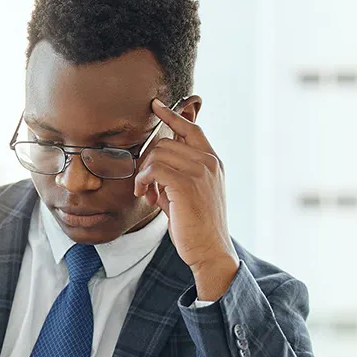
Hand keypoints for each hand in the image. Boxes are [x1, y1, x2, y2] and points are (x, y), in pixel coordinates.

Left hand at [135, 98, 238, 300]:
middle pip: (166, 141)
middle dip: (147, 159)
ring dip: (144, 172)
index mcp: (212, 161)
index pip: (192, 128)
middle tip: (144, 182)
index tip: (155, 106)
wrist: (210, 250)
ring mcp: (200, 171)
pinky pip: (154, 169)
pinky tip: (144, 194)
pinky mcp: (186, 184)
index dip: (172, 115)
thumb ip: (174, 178)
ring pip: (158, 153)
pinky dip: (143, 180)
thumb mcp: (189, 195)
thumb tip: (151, 173)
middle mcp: (209, 161)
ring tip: (145, 192)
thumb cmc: (197, 226)